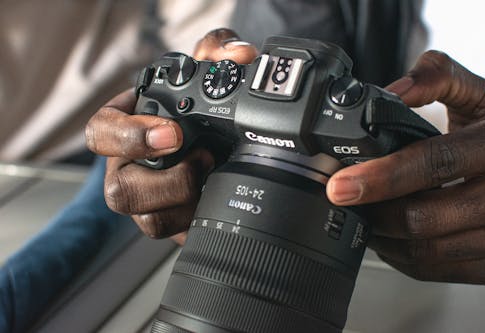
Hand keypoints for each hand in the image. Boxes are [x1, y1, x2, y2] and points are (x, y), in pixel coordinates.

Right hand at [85, 29, 257, 242]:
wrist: (224, 144)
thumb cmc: (202, 106)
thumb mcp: (209, 70)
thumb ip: (219, 51)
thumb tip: (238, 56)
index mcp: (127, 128)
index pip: (100, 133)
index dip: (129, 136)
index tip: (174, 134)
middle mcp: (130, 167)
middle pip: (119, 192)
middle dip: (167, 182)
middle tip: (206, 159)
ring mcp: (149, 200)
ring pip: (147, 220)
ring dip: (187, 202)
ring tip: (214, 177)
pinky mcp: (170, 222)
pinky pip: (176, 235)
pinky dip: (198, 219)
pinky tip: (215, 198)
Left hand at [327, 50, 484, 285]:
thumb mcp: (481, 96)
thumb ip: (438, 78)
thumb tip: (391, 92)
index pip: (437, 162)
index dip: (383, 176)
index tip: (341, 185)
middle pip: (425, 217)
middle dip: (373, 212)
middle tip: (345, 201)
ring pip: (427, 252)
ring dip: (383, 238)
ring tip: (364, 215)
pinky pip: (437, 271)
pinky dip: (403, 258)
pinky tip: (391, 237)